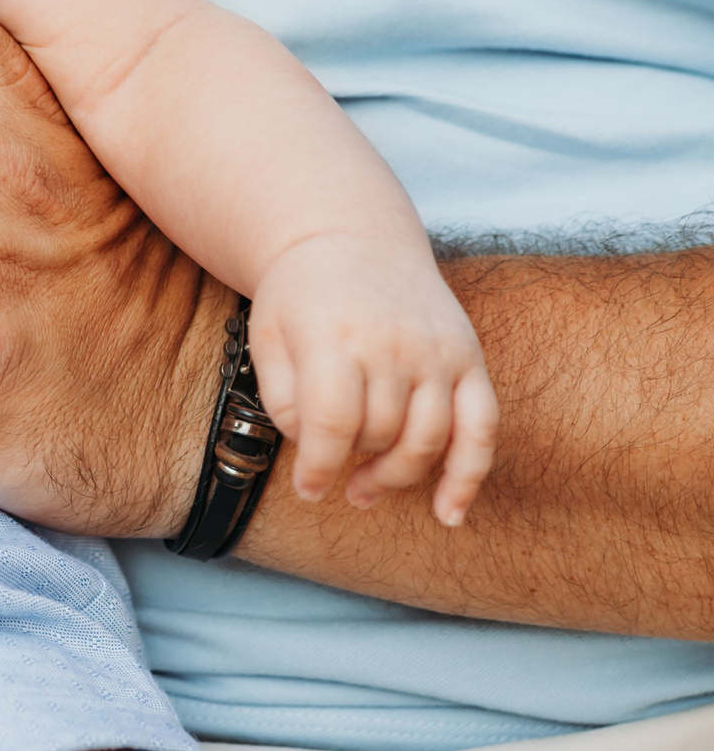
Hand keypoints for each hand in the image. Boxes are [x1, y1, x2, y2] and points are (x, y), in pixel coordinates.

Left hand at [250, 234, 499, 525]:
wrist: (351, 236)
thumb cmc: (300, 295)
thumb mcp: (268, 335)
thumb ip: (283, 397)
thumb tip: (314, 451)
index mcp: (335, 335)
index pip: (335, 423)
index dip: (319, 468)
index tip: (308, 490)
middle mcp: (393, 343)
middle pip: (381, 434)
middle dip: (352, 462)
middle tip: (334, 472)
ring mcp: (438, 350)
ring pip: (429, 441)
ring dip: (397, 477)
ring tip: (365, 489)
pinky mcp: (468, 356)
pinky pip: (482, 428)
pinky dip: (468, 475)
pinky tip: (450, 513)